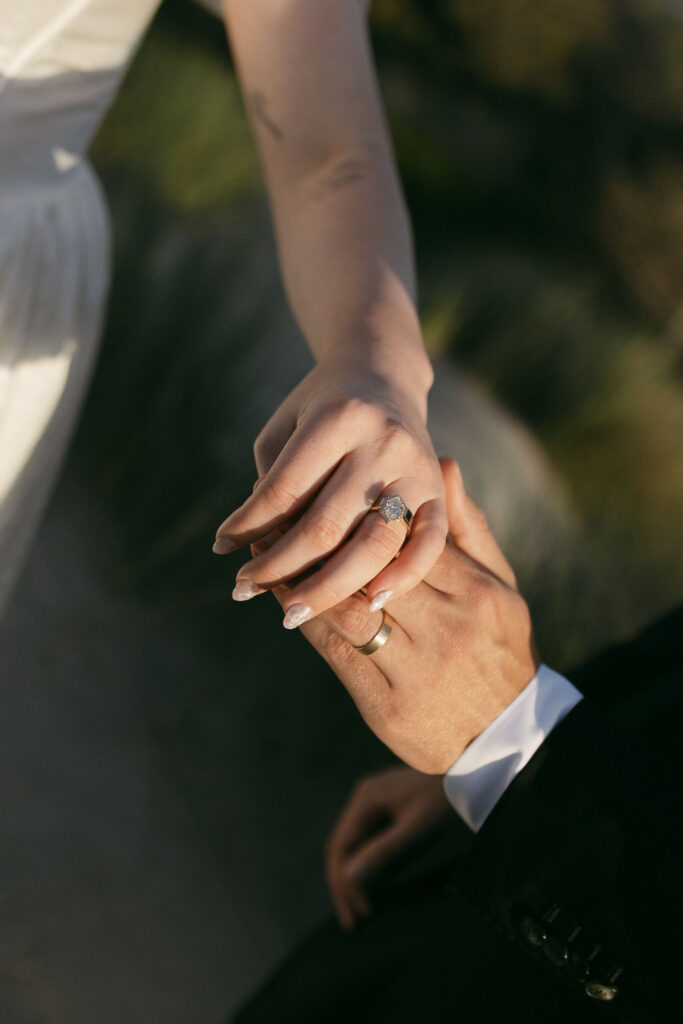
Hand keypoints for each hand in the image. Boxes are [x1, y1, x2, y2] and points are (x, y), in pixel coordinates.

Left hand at [214, 355, 445, 627]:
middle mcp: (382, 443)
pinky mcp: (439, 491)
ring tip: (292, 614)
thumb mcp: (284, 431)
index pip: (284, 489)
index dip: (248, 526)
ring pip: (375, 545)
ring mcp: (416, 469)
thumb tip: (247, 550)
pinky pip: (429, 545)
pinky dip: (403, 577)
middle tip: (245, 592)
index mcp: (338, 418)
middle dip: (280, 567)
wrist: (384, 376)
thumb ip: (270, 485)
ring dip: (329, 588)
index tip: (222, 551)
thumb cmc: (319, 408)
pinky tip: (372, 603)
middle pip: (326, 525)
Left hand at [269, 457, 538, 773]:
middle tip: (273, 503)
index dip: (357, 507)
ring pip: (346, 608)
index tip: (318, 476)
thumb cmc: (502, 649)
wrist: (509, 740)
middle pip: (370, 568)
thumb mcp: (501, 585)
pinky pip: (337, 652)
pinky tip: (276, 593)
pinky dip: (304, 619)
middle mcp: (446, 627)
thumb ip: (469, 527)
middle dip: (317, 532)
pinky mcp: (386, 704)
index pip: (406, 537)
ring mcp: (415, 669)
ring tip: (261, 541)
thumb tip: (443, 464)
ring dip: (297, 573)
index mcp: (475, 592)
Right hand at [325, 766, 449, 929]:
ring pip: (353, 847)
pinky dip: (368, 867)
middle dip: (345, 885)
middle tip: (353, 923)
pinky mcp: (386, 811)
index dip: (344, 883)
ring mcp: (374, 804)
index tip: (359, 914)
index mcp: (366, 799)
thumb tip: (348, 878)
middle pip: (342, 848)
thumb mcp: (418, 830)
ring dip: (354, 879)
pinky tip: (374, 889)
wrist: (470, 774)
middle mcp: (363, 799)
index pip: (340, 847)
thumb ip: (384, 853)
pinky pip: (369, 843)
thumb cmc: (446, 801)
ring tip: (360, 912)